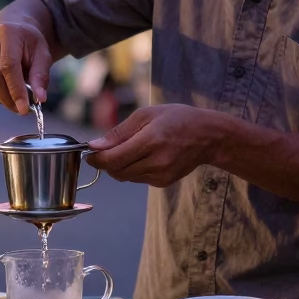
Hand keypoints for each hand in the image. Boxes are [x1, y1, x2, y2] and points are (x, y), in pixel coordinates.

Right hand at [0, 22, 52, 114]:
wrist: (13, 31)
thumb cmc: (30, 45)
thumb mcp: (43, 55)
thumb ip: (41, 76)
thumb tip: (40, 99)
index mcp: (7, 33)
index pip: (8, 67)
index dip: (16, 90)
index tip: (25, 109)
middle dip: (9, 100)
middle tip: (22, 110)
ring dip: (3, 99)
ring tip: (17, 96)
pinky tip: (6, 91)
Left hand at [86, 105, 217, 186]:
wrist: (208, 136)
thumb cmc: (176, 119)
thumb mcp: (146, 115)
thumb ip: (119, 132)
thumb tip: (94, 146)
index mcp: (150, 140)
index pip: (113, 159)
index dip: (96, 159)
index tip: (90, 153)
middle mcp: (156, 161)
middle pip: (116, 171)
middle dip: (106, 162)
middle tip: (107, 150)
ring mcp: (161, 175)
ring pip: (125, 177)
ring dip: (120, 166)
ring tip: (131, 149)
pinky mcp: (164, 182)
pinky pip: (138, 179)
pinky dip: (133, 169)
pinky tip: (145, 156)